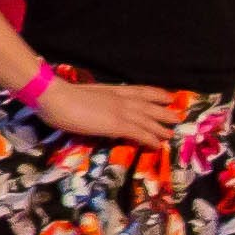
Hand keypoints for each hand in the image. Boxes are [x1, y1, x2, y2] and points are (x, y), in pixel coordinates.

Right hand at [34, 76, 182, 145]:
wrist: (56, 98)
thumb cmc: (62, 95)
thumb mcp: (84, 94)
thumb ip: (96, 100)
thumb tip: (96, 106)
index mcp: (112, 89)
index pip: (140, 90)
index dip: (155, 94)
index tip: (167, 97)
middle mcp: (121, 99)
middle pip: (149, 105)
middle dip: (164, 111)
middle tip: (178, 116)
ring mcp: (120, 112)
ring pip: (148, 120)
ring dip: (161, 127)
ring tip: (171, 133)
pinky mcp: (117, 125)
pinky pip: (140, 134)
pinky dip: (151, 139)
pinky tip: (158, 145)